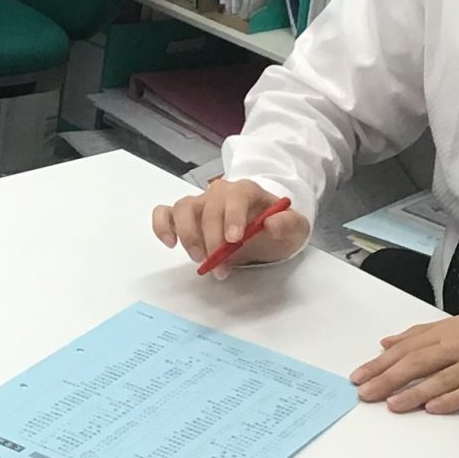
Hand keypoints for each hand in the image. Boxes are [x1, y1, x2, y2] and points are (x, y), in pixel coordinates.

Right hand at [151, 178, 311, 274]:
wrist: (265, 229)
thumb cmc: (278, 227)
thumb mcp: (296, 228)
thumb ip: (289, 224)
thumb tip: (272, 223)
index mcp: (247, 191)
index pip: (236, 196)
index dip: (232, 216)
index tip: (233, 240)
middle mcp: (220, 192)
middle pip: (209, 208)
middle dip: (212, 239)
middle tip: (220, 266)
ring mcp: (200, 203)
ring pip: (183, 208)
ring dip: (188, 235)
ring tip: (199, 259)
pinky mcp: (184, 216)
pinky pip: (164, 213)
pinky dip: (162, 226)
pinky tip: (170, 243)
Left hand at [350, 309, 458, 413]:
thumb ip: (423, 335)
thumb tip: (387, 343)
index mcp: (450, 330)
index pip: (408, 347)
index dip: (381, 362)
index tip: (359, 376)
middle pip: (418, 362)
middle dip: (387, 378)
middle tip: (364, 394)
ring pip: (440, 378)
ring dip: (414, 392)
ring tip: (391, 405)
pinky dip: (451, 399)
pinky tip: (433, 409)